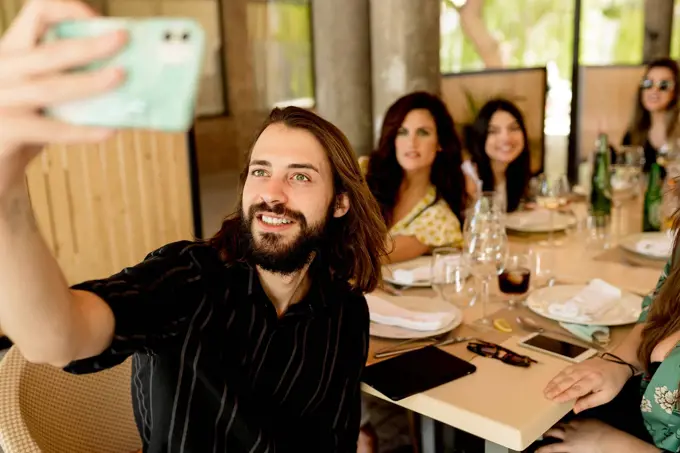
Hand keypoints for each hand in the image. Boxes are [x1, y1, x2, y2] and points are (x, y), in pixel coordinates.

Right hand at [0, 0, 126, 179]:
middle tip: (123, 40)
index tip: (98, 22)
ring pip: (49, 88)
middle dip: (90, 45)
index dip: (68, 10)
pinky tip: (109, 130)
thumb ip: (65, 79)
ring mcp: (1, 100)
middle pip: (48, 51)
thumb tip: (120, 75)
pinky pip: (50, 130)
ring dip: (90, 83)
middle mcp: (2, 70)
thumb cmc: (21, 125)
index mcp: (11, 52)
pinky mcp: (7, 130)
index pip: (36, 13)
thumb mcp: (37, 93)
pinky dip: (82, 130)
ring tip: (121, 78)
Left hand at [536, 419, 655, 452]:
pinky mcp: (567, 446)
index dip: (560, 421)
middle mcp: (571, 425)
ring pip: (552, 432)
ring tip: (537, 435)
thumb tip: (586, 426)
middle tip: (540, 424)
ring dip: (544, 433)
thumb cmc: (608, 434)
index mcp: (579, 420)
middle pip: (556, 423)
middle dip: (548, 424)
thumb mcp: (597, 424)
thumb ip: (588, 424)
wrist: (609, 441)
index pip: (566, 420)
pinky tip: (536, 451)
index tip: (555, 421)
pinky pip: (552, 448)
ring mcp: (568, 435)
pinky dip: (543, 449)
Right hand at [544, 357, 629, 412]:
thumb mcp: (606, 396)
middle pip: (567, 381)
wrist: (616, 363)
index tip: (555, 400)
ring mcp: (579, 367)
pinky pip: (564, 370)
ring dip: (553, 383)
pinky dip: (556, 377)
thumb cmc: (612, 382)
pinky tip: (551, 382)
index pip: (577, 389)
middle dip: (556, 389)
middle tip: (546, 396)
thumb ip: (590, 402)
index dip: (565, 395)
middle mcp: (584, 372)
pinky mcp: (576, 364)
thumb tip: (575, 409)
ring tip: (545, 390)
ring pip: (564, 375)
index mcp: (594, 380)